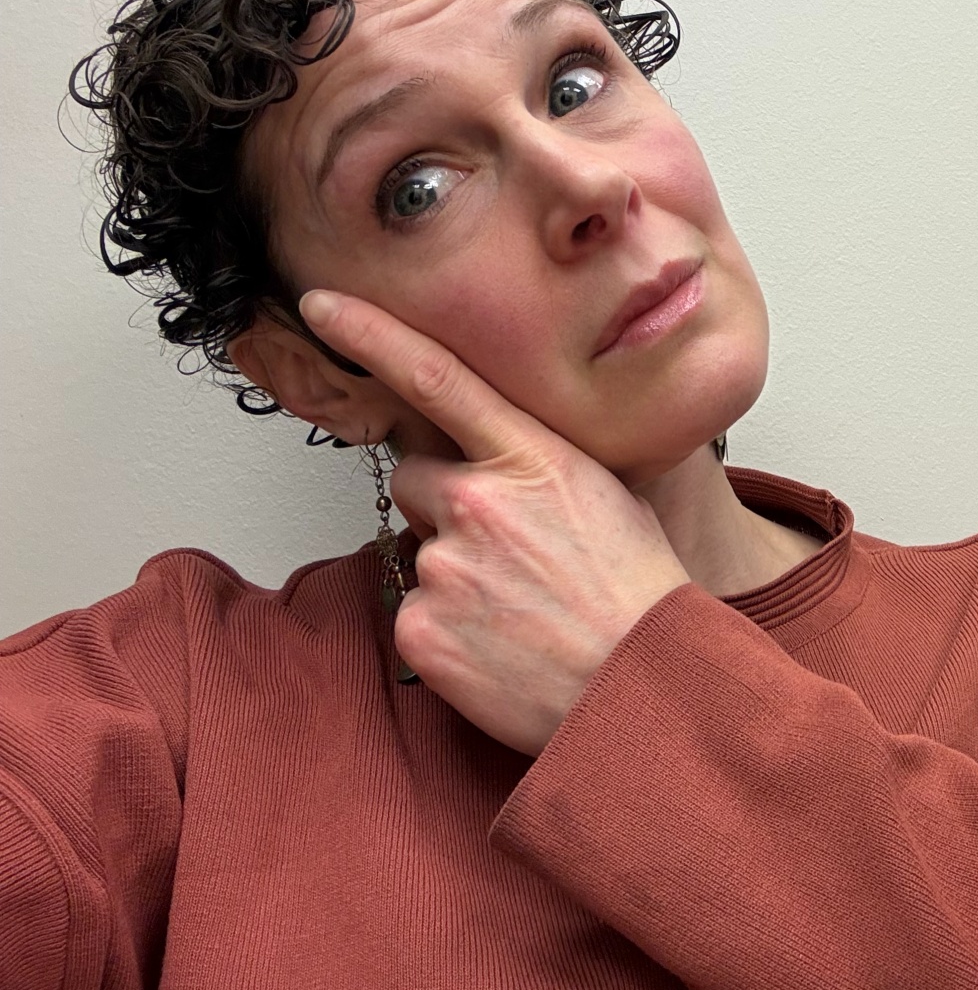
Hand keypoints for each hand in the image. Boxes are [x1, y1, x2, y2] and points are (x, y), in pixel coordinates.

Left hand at [300, 288, 691, 753]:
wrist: (644, 686)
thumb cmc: (639, 592)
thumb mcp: (609, 497)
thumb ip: (542, 467)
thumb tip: (502, 463)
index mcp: (533, 459)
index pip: (438, 379)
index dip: (373, 334)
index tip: (321, 303)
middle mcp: (479, 503)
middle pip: (416, 480)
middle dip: (446, 508)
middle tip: (510, 556)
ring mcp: (445, 568)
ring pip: (422, 554)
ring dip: (457, 578)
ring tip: (522, 613)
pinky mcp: (421, 631)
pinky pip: (415, 616)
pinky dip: (450, 633)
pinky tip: (502, 648)